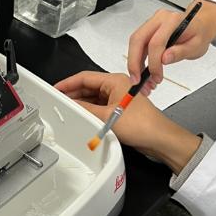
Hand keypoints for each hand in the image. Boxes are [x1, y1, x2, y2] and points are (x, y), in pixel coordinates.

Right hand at [55, 71, 201, 173]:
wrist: (159, 139)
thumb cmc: (141, 124)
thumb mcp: (107, 116)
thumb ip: (85, 109)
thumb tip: (71, 104)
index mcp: (115, 80)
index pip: (85, 77)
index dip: (68, 83)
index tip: (56, 88)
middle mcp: (117, 87)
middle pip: (89, 87)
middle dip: (74, 94)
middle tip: (59, 100)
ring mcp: (119, 98)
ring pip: (94, 97)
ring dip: (82, 103)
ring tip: (68, 109)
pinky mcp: (120, 110)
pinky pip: (100, 107)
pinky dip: (90, 111)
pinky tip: (83, 116)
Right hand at [127, 0, 215, 87]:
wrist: (200, 26)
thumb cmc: (199, 34)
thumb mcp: (196, 46)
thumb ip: (180, 52)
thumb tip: (164, 59)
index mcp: (172, 20)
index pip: (156, 42)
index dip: (154, 63)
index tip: (156, 77)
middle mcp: (159, 18)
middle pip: (138, 39)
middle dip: (134, 63)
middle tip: (136, 81)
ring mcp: (152, 23)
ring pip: (135, 43)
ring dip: (134, 64)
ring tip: (141, 80)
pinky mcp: (148, 31)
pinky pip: (137, 45)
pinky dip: (138, 61)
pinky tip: (143, 73)